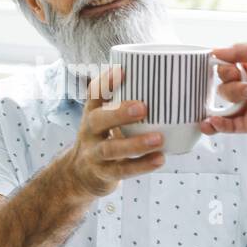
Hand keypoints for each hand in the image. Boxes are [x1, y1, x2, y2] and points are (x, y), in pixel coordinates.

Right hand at [65, 65, 164, 197]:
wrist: (80, 176)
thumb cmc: (103, 140)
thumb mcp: (105, 121)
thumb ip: (124, 106)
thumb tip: (166, 86)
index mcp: (92, 114)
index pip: (93, 95)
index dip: (105, 82)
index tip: (122, 71)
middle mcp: (89, 132)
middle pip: (98, 120)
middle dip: (119, 113)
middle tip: (143, 107)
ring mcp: (94, 155)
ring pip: (111, 149)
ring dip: (135, 143)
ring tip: (158, 139)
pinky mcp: (104, 174)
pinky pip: (122, 170)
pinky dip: (142, 165)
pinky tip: (159, 159)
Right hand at [198, 37, 246, 138]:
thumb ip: (240, 48)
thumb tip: (217, 51)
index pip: (226, 67)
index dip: (223, 67)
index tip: (229, 68)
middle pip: (223, 85)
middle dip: (231, 83)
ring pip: (224, 104)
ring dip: (230, 98)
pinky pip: (228, 126)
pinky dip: (217, 125)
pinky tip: (212, 121)